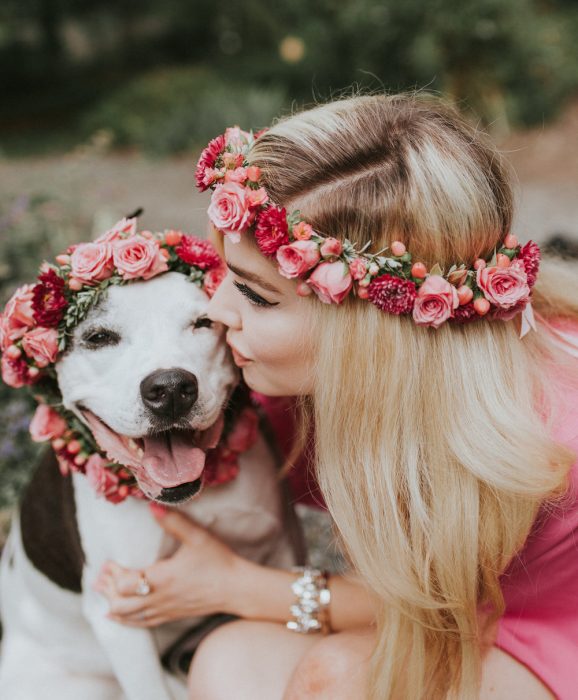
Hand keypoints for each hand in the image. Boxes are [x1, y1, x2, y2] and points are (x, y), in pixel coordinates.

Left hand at [93, 504, 245, 626]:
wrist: (236, 588)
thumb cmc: (217, 561)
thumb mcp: (198, 537)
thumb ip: (174, 522)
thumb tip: (152, 506)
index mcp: (163, 578)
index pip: (126, 582)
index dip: (113, 574)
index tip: (107, 562)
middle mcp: (160, 598)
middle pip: (122, 603)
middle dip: (108, 590)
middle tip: (99, 577)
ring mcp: (165, 610)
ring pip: (129, 615)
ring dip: (112, 604)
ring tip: (101, 592)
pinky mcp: (171, 615)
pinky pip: (142, 623)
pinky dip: (124, 620)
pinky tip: (115, 616)